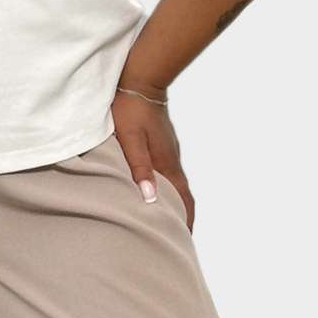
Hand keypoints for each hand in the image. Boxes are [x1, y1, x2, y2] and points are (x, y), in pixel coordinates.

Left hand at [112, 77, 195, 228]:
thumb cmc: (130, 109)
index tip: (184, 239)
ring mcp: (169, 151)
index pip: (183, 199)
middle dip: (182, 216)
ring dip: (174, 202)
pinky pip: (168, 172)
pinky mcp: (162, 144)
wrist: (140, 79)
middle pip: (182, 194)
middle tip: (175, 235)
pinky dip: (166, 187)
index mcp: (167, 163)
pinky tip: (155, 190)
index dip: (186, 220)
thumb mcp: (130, 140)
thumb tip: (152, 199)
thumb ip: (139, 168)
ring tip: (165, 218)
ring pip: (175, 183)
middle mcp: (172, 160)